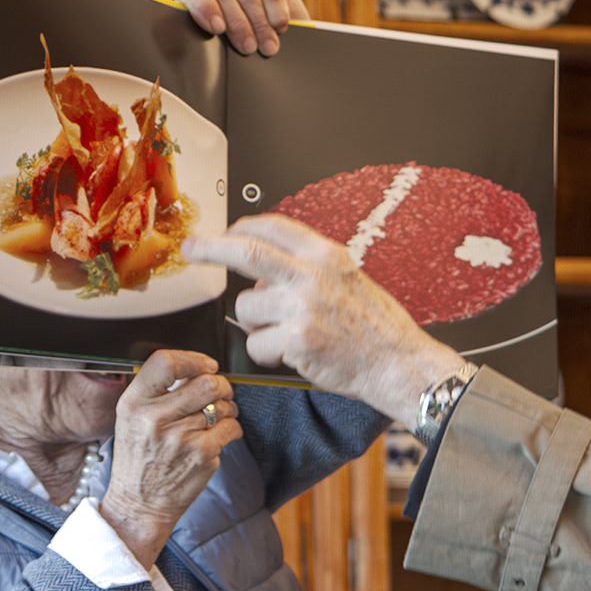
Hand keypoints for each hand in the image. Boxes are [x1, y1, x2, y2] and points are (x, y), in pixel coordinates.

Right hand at [99, 349, 238, 566]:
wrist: (138, 504)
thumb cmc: (139, 458)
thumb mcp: (132, 418)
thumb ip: (158, 391)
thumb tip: (196, 368)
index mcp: (134, 403)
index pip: (166, 363)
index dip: (194, 359)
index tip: (206, 365)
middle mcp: (155, 418)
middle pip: (207, 382)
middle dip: (221, 385)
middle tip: (220, 393)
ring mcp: (180, 437)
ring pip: (223, 405)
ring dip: (227, 408)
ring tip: (216, 418)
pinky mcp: (201, 455)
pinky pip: (231, 427)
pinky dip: (231, 429)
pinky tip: (217, 437)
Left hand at [172, 0, 307, 56]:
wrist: (284, 52)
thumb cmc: (247, 57)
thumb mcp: (224, 56)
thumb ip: (211, 48)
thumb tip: (202, 64)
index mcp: (200, 3)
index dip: (200, 4)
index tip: (217, 29)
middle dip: (237, 23)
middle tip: (248, 49)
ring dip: (259, 23)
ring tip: (268, 47)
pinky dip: (276, 10)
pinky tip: (279, 27)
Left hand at [182, 216, 460, 425]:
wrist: (399, 364)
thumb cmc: (378, 328)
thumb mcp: (350, 281)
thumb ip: (308, 271)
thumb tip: (263, 279)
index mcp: (327, 256)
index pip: (274, 226)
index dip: (243, 227)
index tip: (227, 232)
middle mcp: (313, 275)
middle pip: (246, 251)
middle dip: (211, 248)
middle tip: (191, 249)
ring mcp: (303, 307)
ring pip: (246, 308)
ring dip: (255, 325)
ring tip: (283, 336)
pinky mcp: (296, 340)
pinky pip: (256, 344)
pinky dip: (266, 354)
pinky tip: (289, 356)